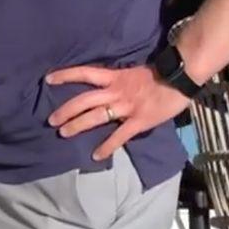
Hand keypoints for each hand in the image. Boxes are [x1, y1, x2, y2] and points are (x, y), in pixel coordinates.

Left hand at [45, 65, 190, 160]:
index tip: (48, 80)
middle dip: (66, 110)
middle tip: (51, 120)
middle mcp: (115, 91)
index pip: (85, 73)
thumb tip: (104, 87)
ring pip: (96, 116)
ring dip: (78, 125)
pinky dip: (107, 147)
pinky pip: (119, 136)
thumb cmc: (159, 74)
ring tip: (63, 133)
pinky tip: (96, 155)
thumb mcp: (132, 72)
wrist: (180, 77)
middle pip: (84, 100)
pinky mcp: (138, 121)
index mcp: (114, 76)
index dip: (66, 75)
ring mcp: (126, 106)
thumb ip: (117, 80)